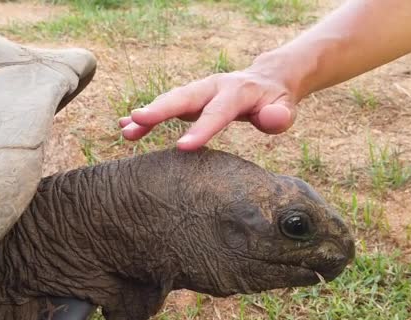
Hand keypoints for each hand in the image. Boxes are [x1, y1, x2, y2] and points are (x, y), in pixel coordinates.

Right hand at [118, 68, 295, 150]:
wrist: (266, 81)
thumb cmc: (275, 101)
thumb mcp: (284, 108)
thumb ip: (279, 115)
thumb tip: (272, 118)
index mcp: (237, 92)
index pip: (218, 112)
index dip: (201, 129)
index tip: (182, 147)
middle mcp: (213, 87)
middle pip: (185, 97)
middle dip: (161, 109)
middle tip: (137, 119)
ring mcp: (199, 91)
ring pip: (170, 101)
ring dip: (147, 115)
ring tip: (125, 129)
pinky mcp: (190, 99)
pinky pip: (166, 106)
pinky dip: (147, 117)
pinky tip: (127, 127)